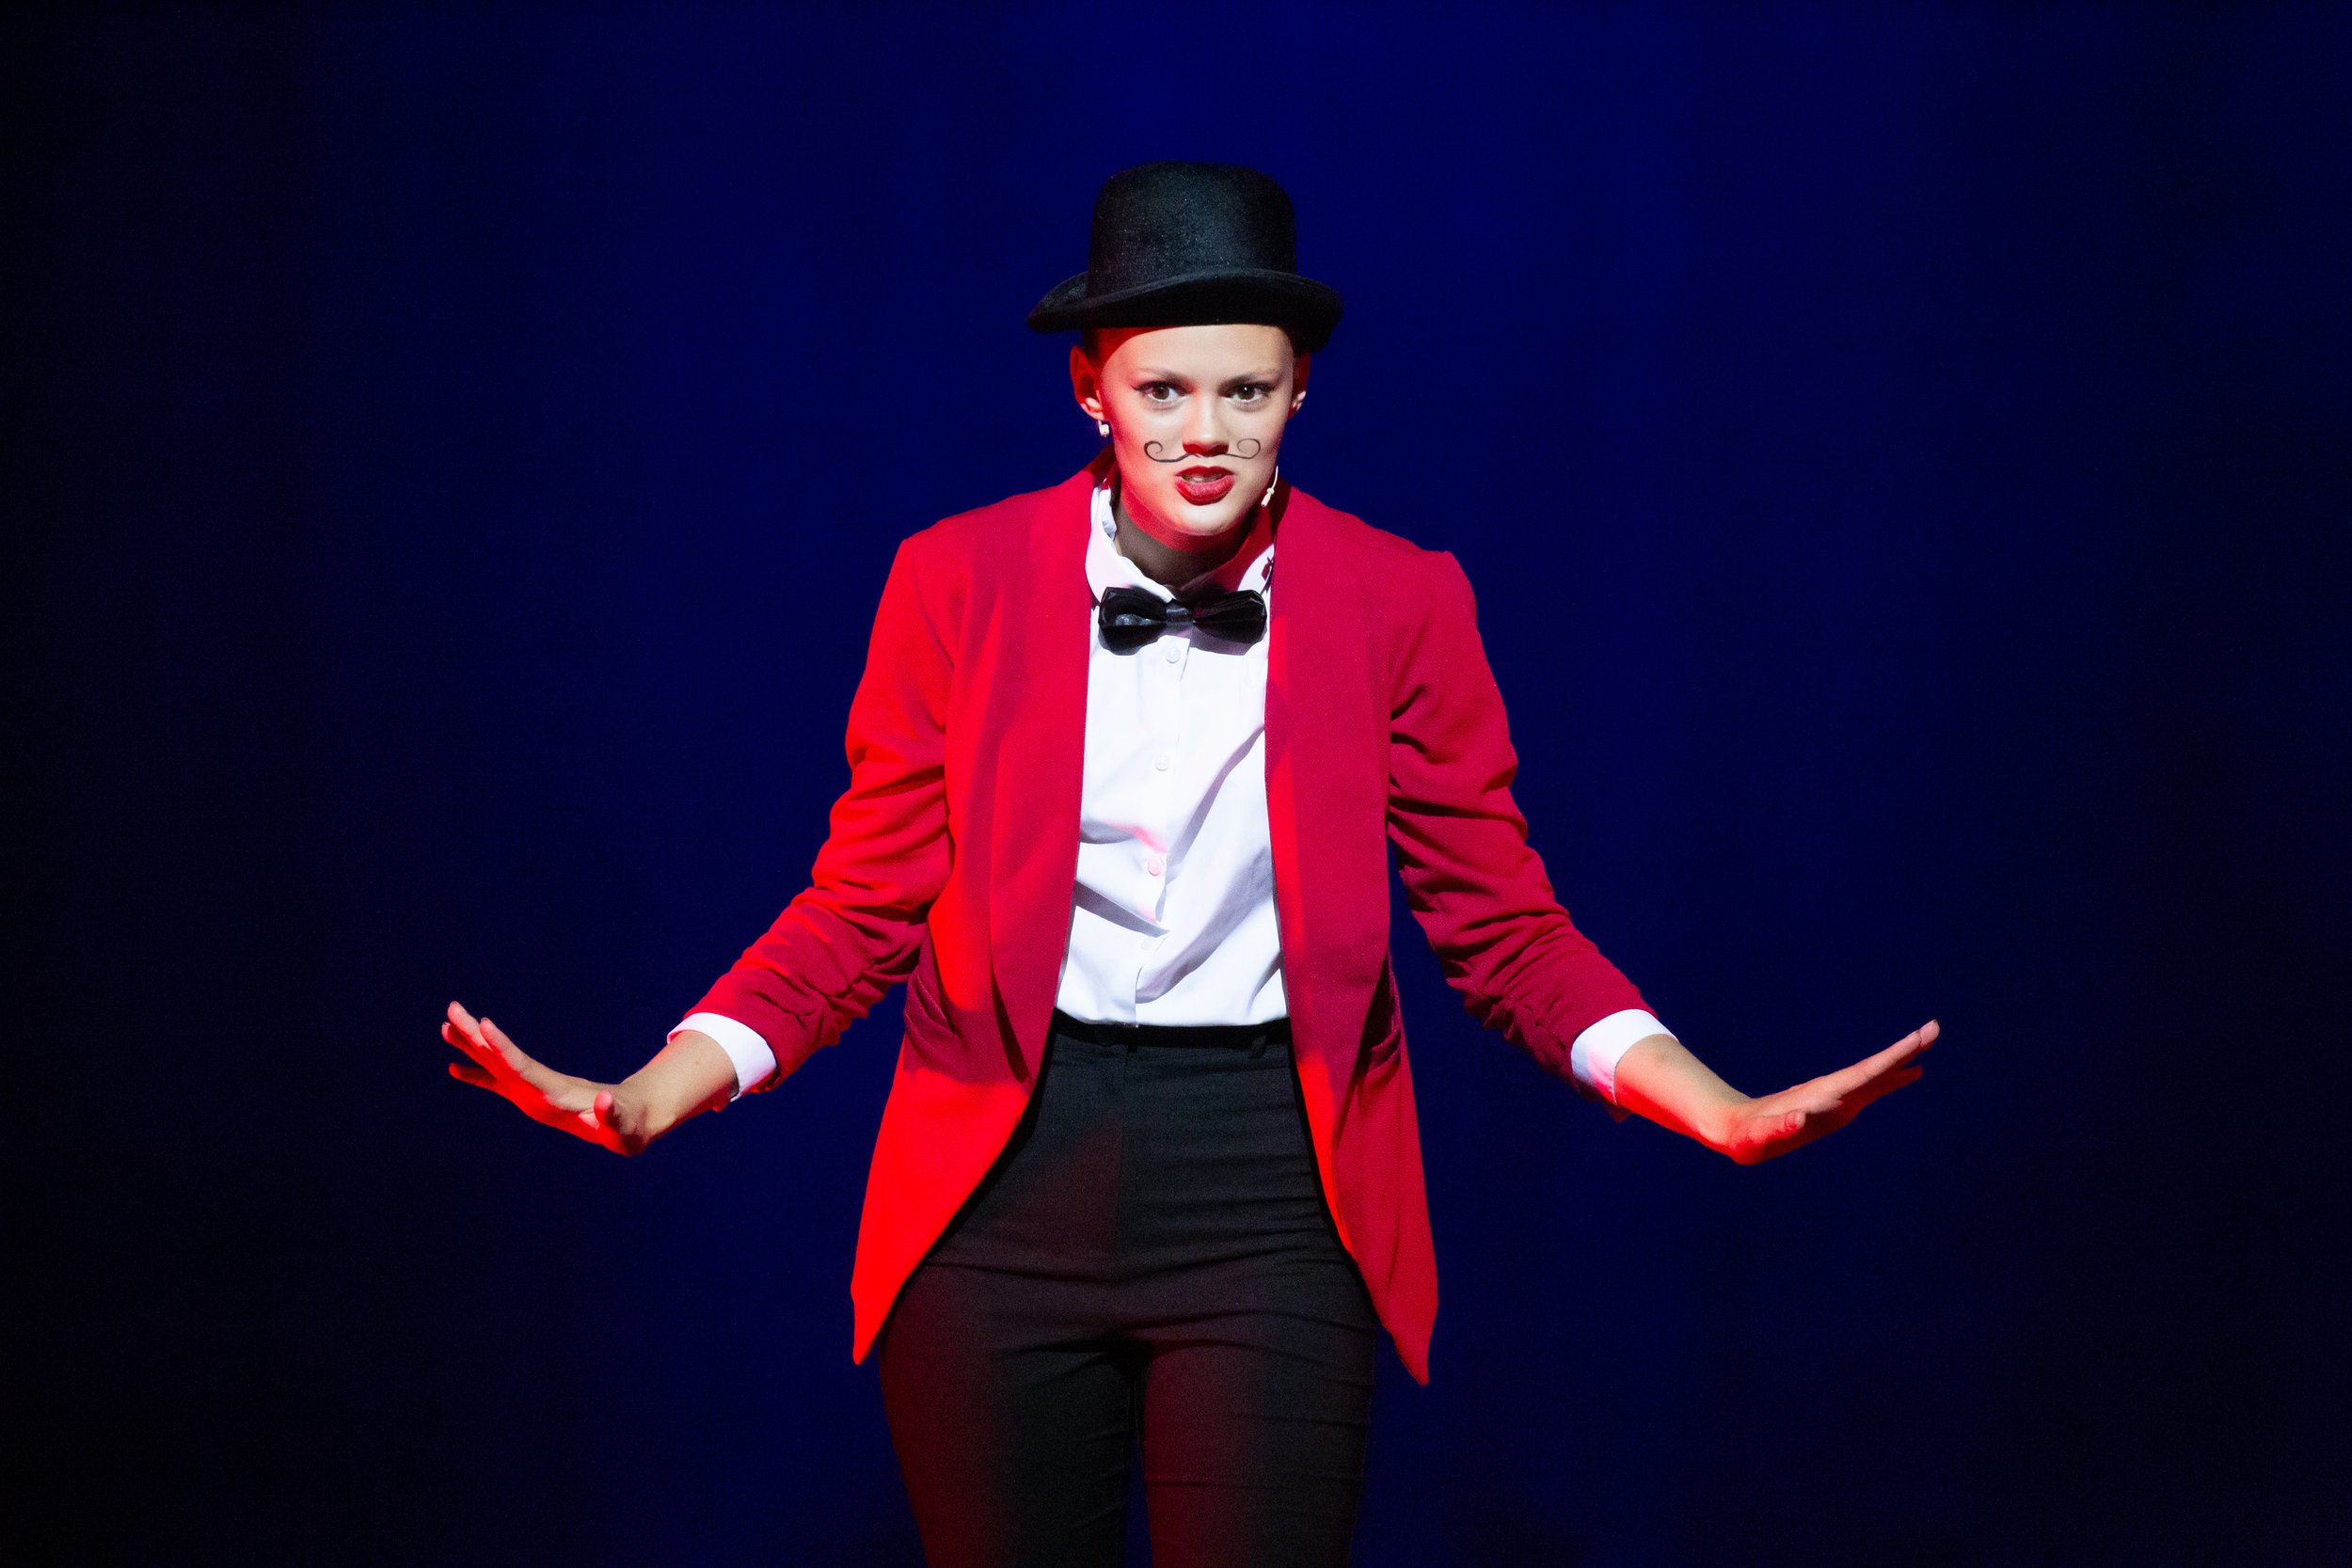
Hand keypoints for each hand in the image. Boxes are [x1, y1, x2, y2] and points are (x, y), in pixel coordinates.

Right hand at [441, 1000, 650, 1154]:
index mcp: (558, 1091)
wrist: (634, 1118)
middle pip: (503, 1056)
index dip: (503, 1049)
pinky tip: (455, 1069)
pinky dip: (477, 1075)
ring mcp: (535, 1089)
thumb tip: (604, 1101)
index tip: (483, 1025)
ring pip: (496, 1063)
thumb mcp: (625, 1126)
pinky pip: (498, 1083)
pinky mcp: (532, 1098)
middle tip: (452, 1009)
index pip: (524, 1067)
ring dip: (472, 1046)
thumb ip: (613, 1115)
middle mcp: (542, 1084)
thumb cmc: (630, 1126)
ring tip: (446, 1026)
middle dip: (477, 1036)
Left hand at [1717, 1019, 1937, 1165]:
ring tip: (1932, 1047)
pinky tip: (1911, 1074)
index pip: (1864, 1073)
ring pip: (1876, 1076)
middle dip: (1905, 1051)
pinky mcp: (1834, 1107)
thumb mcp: (1760, 1136)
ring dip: (1903, 1062)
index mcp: (1822, 1096)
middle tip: (1935, 1029)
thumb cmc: (1746, 1136)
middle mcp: (1833, 1092)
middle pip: (1875, 1068)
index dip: (1892, 1059)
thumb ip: (1779, 1127)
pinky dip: (1893, 1079)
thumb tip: (1800, 1119)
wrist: (1733, 1128)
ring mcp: (1835, 1097)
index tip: (1917, 1040)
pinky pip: (1871, 1089)